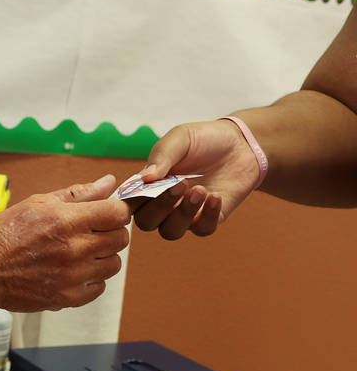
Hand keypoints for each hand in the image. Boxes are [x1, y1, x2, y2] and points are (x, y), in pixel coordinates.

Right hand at [0, 174, 131, 311]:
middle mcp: (74, 248)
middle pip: (121, 239)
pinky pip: (99, 286)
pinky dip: (90, 279)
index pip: (118, 213)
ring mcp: (72, 275)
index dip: (116, 211)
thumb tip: (109, 183)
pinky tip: (71, 271)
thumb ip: (77, 194)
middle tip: (88, 234)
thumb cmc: (4, 233)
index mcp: (66, 220)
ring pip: (113, 264)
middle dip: (109, 233)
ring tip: (78, 254)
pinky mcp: (69, 297)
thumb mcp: (37, 204)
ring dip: (101, 257)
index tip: (106, 214)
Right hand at [130, 119, 261, 239]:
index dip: (129, 203)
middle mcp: (162, 203)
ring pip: (171, 231)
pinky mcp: (209, 219)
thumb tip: (145, 178)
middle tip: (180, 185)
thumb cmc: (204, 139)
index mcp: (148, 184)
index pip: (129, 202)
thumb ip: (161, 156)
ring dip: (183, 214)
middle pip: (146, 222)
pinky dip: (208, 215)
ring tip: (200, 189)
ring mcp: (185, 213)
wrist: (241, 144)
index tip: (144, 189)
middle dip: (160, 207)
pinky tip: (216, 196)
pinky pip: (202, 229)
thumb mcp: (180, 139)